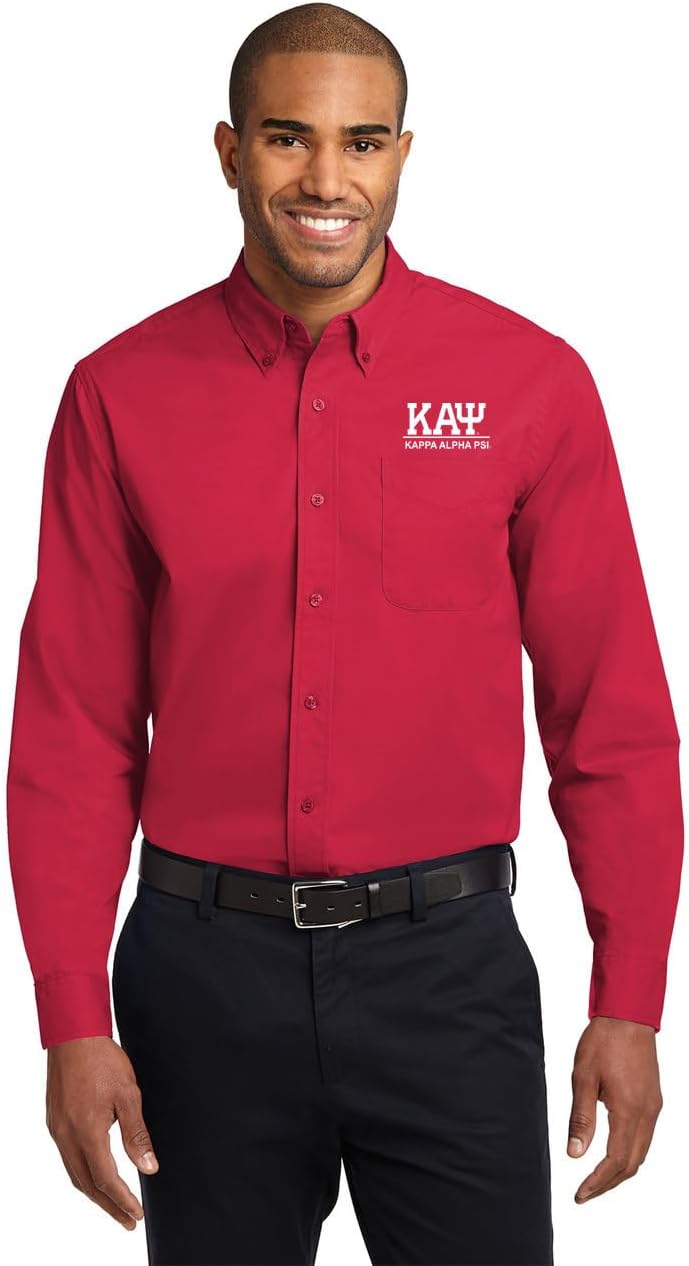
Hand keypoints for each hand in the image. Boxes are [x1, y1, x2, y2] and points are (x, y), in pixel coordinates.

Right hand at [46, 1035, 158, 1229]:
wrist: (74, 1035)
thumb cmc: (102, 1060)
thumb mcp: (128, 1095)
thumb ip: (137, 1134)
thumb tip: (149, 1167)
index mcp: (87, 1132)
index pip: (105, 1179)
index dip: (122, 1200)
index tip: (136, 1214)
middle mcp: (67, 1136)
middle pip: (87, 1184)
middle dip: (109, 1206)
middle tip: (127, 1220)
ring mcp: (57, 1130)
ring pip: (74, 1173)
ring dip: (94, 1193)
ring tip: (113, 1205)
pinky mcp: (54, 1122)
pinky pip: (67, 1158)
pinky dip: (82, 1174)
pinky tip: (93, 1174)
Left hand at [567, 1016, 662, 1201]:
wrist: (627, 1016)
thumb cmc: (603, 1041)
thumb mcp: (583, 1077)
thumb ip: (581, 1118)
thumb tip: (575, 1154)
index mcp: (629, 1110)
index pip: (616, 1161)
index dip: (598, 1182)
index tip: (580, 1194)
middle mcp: (647, 1114)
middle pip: (632, 1164)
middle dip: (608, 1183)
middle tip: (585, 1193)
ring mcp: (653, 1107)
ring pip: (641, 1152)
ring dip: (619, 1170)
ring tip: (595, 1178)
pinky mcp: (653, 1100)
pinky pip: (644, 1137)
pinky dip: (628, 1152)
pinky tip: (611, 1151)